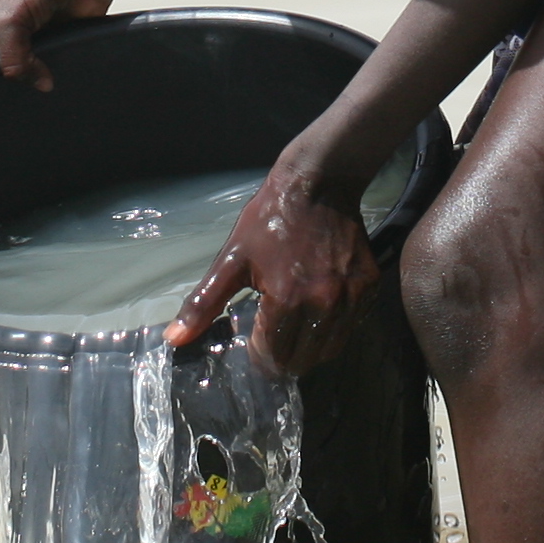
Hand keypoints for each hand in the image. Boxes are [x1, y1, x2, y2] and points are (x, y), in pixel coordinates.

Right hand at [0, 0, 117, 86]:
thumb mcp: (12, 16)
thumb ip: (12, 57)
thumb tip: (37, 84)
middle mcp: (2, 33)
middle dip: (10, 82)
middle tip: (23, 87)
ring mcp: (31, 40)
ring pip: (25, 75)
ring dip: (35, 79)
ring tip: (44, 77)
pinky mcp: (57, 45)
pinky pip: (50, 71)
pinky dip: (55, 75)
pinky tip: (60, 74)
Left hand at [165, 155, 381, 376]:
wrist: (318, 183)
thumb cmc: (269, 220)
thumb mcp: (231, 259)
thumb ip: (204, 304)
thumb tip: (175, 339)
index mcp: (287, 299)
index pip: (275, 356)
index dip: (260, 356)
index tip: (253, 344)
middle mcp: (324, 304)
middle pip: (304, 359)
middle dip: (284, 358)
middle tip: (271, 343)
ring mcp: (351, 296)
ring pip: (331, 348)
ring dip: (311, 348)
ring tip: (294, 333)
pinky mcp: (369, 287)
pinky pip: (352, 326)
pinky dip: (334, 329)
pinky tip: (318, 313)